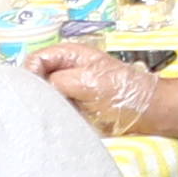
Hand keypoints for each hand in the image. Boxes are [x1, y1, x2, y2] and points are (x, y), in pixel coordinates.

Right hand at [28, 38, 177, 139]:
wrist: (146, 113)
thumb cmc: (123, 91)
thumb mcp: (88, 81)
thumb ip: (59, 80)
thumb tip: (38, 88)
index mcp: (69, 55)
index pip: (36, 59)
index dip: (31, 73)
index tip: (34, 90)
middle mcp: (65, 70)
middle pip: (36, 78)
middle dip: (35, 91)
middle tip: (39, 105)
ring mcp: (69, 89)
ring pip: (43, 96)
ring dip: (45, 105)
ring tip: (48, 115)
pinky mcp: (73, 107)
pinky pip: (54, 110)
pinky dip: (53, 116)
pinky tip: (55, 122)